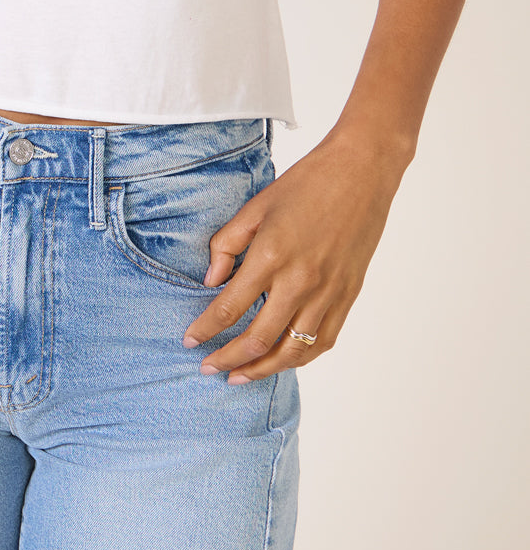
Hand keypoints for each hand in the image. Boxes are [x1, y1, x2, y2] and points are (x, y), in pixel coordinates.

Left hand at [181, 131, 408, 383]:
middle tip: (208, 368)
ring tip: (239, 375)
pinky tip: (282, 361)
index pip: (229, 308)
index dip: (206, 329)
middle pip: (258, 339)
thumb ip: (227, 245)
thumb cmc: (305, 184)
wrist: (360, 173)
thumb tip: (211, 282)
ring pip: (291, 351)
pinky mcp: (347, 297)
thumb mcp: (255, 206)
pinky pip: (322, 342)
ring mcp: (327, 294)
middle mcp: (300, 282)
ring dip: (262, 369)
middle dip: (228, 358)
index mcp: (271, 256)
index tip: (190, 341)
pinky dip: (299, 358)